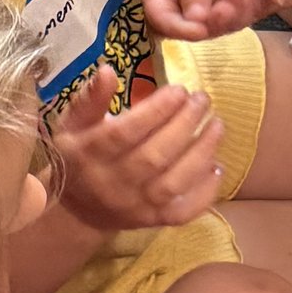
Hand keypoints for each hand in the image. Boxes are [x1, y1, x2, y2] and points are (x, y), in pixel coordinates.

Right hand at [45, 66, 226, 230]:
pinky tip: (217, 166)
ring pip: (173, 183)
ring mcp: (136, 207)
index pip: (125, 133)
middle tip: (202, 99)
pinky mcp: (154, 222)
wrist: (79, 211)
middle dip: (184, 125)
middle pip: (154, 156)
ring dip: (201, 152)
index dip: (156, 111)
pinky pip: (184, 212)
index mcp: (89, 155)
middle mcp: (112, 184)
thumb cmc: (79, 157)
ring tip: (218, 125)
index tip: (179, 90)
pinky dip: (205, 191)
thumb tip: (107, 70)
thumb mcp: (73, 124)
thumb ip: (90, 98)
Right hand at [143, 0, 291, 41]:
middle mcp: (183, 8)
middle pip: (195, 31)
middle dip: (212, 23)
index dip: (180, 29)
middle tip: (224, 8)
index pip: (163, 21)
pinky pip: (242, 17)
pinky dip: (244, 6)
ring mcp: (211, 9)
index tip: (198, 28)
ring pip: (222, 27)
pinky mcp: (235, 7)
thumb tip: (198, 20)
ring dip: (231, 13)